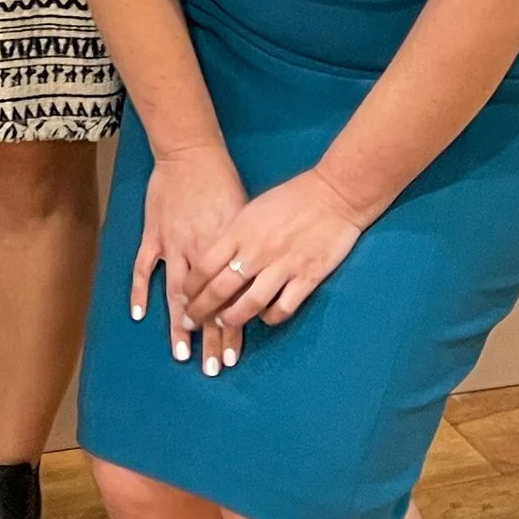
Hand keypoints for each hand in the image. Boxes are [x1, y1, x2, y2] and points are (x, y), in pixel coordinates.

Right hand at [130, 141, 247, 368]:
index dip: (231, 330)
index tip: (232, 357)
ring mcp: (173, 245)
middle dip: (208, 339)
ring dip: (178, 325)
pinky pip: (144, 267)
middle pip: (205, 305)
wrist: (192, 155)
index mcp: (226, 253)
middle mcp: (200, 254)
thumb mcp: (244, 217)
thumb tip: (254, 280)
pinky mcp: (154, 234)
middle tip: (210, 369)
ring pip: (175, 293)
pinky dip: (140, 291)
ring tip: (180, 353)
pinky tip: (139, 314)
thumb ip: (245, 251)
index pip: (231, 300)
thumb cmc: (223, 182)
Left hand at [184, 166, 364, 346]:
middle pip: (221, 289)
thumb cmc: (292, 197)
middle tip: (191, 322)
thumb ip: (233, 234)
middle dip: (201, 310)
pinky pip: (282, 308)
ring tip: (223, 323)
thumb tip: (212, 259)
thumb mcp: (253, 209)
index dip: (191, 286)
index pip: (205, 265)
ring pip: (249, 304)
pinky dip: (269, 317)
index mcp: (241, 230)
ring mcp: (283, 266)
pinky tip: (264, 316)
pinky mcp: (307, 277)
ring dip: (231, 319)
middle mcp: (258, 250)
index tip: (183, 297)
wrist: (335, 194)